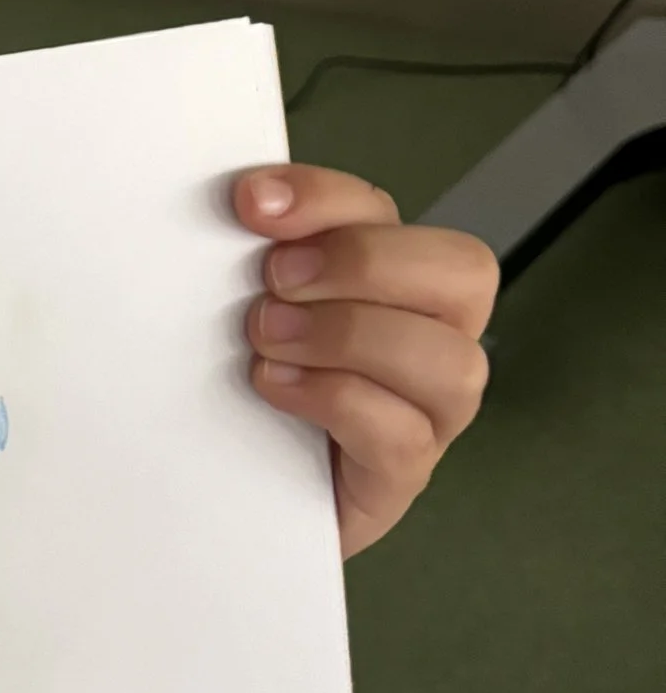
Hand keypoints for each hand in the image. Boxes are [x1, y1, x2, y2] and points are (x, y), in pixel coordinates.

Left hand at [235, 164, 497, 558]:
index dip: (324, 198)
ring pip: (450, 359)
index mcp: (392, 279)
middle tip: (274, 281)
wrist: (230, 494)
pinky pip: (405, 434)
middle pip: (463, 272)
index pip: (387, 213)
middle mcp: (431, 337)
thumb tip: (239, 204)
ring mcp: (429, 411)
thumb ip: (255, 258)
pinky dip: (340, 400)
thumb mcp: (247, 309)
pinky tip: (277, 387)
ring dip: (351, 335)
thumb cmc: (246, 390)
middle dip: (363, 263)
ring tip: (269, 341)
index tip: (250, 202)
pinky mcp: (401, 475)